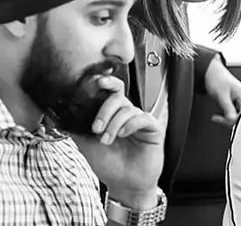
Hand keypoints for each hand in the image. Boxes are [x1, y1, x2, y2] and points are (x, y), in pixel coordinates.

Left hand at [72, 75, 163, 209]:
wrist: (124, 184)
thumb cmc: (109, 164)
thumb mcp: (85, 144)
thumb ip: (76, 127)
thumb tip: (60, 114)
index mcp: (113, 114)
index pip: (112, 91)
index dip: (107, 82)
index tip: (97, 82)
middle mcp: (128, 114)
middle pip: (118, 96)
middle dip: (105, 109)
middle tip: (96, 128)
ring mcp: (141, 121)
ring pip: (128, 109)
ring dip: (113, 124)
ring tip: (107, 140)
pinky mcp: (154, 129)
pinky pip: (143, 118)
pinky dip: (130, 125)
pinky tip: (122, 135)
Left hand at [205, 58, 240, 125]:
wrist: (213, 73)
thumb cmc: (217, 80)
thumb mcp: (221, 95)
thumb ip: (228, 107)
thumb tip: (233, 120)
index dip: (233, 120)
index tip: (221, 119)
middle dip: (230, 121)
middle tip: (217, 118)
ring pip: (240, 117)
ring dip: (228, 120)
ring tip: (217, 117)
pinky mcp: (239, 103)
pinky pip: (237, 114)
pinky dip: (229, 117)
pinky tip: (221, 115)